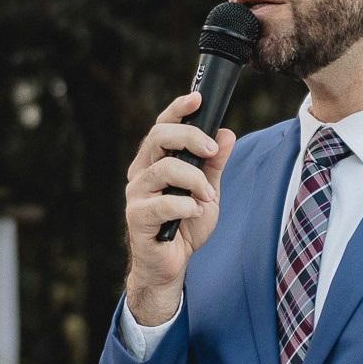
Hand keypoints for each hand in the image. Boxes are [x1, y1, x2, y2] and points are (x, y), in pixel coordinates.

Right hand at [123, 92, 236, 325]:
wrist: (172, 265)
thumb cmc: (186, 225)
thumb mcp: (208, 191)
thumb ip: (214, 165)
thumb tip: (226, 134)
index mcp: (155, 161)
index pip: (162, 125)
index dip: (177, 109)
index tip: (197, 98)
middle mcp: (141, 172)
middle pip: (159, 137)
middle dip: (190, 138)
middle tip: (211, 151)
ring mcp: (136, 194)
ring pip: (164, 168)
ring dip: (194, 180)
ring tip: (208, 196)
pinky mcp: (137, 217)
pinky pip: (163, 203)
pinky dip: (186, 205)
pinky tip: (194, 213)